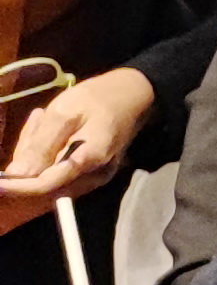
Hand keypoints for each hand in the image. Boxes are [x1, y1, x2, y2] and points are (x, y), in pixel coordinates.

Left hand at [0, 67, 150, 205]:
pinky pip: (57, 171)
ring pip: (48, 178)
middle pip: (44, 182)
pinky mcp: (92, 174)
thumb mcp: (65, 113)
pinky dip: (46, 153)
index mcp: (88, 160)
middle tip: (36, 120)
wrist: (133, 96)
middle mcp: (93, 177)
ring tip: (45, 119)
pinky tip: (51, 128)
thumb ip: (41, 144)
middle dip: (28, 159)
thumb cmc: (97, 99)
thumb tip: (17, 174)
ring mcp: (94, 177)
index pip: (44, 185)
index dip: (16, 187)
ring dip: (36, 153)